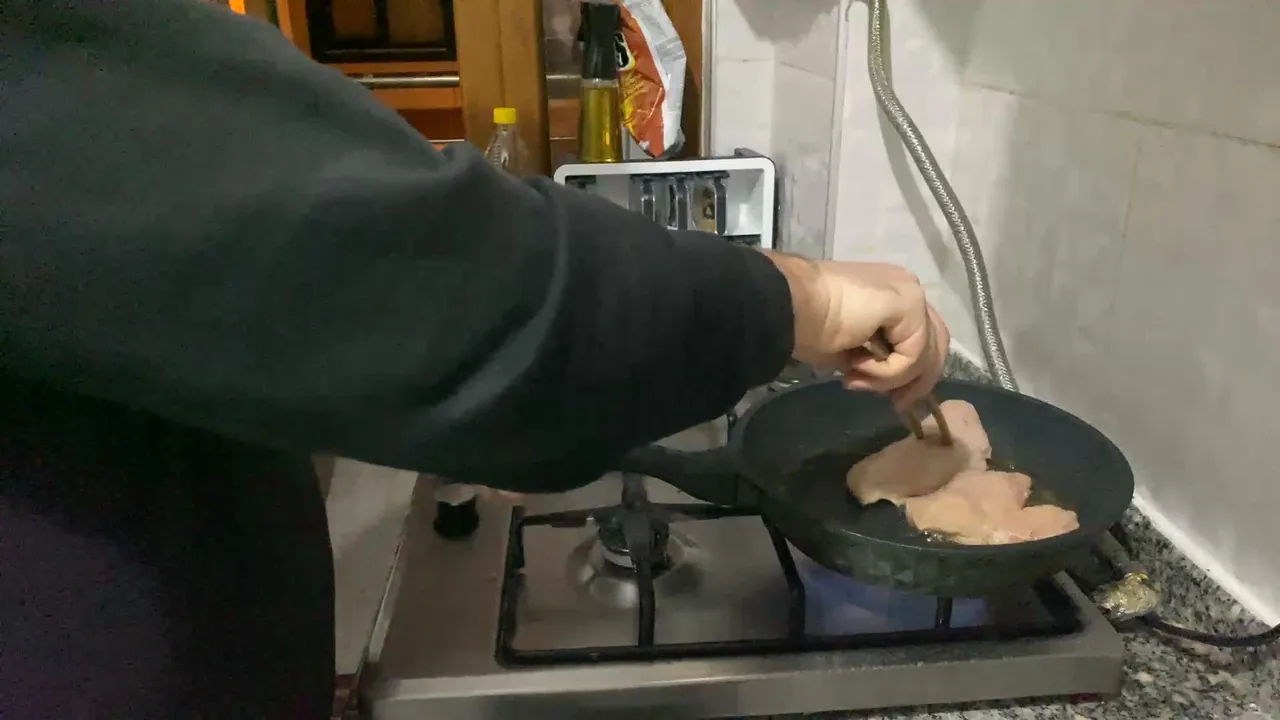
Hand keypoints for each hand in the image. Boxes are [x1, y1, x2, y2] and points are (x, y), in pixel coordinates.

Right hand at [765, 252, 948, 409]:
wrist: (790, 307)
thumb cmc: (807, 325)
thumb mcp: (851, 350)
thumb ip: (875, 359)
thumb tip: (884, 384)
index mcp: (893, 295)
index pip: (923, 337)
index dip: (912, 372)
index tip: (891, 398)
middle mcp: (908, 289)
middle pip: (936, 346)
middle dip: (916, 382)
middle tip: (894, 404)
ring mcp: (911, 294)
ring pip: (926, 354)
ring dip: (891, 379)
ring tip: (856, 380)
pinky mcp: (909, 304)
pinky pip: (913, 354)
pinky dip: (887, 372)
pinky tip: (856, 366)